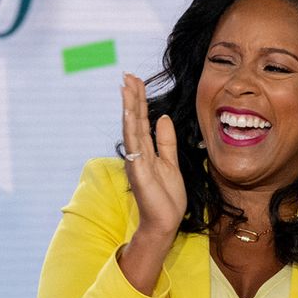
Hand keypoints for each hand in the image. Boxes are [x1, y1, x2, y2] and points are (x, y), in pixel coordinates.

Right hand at [119, 73, 184, 240]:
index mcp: (145, 150)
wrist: (165, 222)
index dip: (139, 99)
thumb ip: (166, 141)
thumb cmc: (166, 197)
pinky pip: (134, 145)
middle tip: (128, 74)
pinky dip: (131, 127)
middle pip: (134, 119)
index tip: (136, 80)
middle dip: (132, 96)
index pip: (142, 119)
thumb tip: (163, 117)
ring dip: (129, 106)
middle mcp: (137, 152)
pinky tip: (129, 112)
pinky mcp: (137, 170)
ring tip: (126, 86)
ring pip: (131, 127)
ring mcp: (135, 160)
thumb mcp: (171, 163)